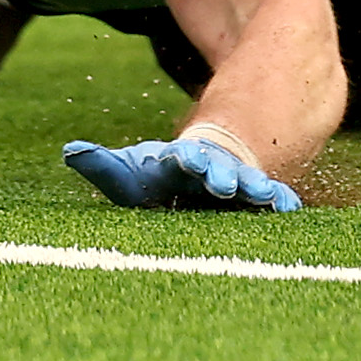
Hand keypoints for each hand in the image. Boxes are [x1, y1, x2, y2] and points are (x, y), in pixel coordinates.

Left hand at [61, 128, 298, 212]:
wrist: (203, 165)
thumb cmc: (160, 174)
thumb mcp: (129, 173)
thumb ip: (103, 166)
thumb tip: (70, 151)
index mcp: (179, 163)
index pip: (181, 158)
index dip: (183, 158)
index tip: (184, 158)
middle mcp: (210, 171)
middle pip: (217, 171)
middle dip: (220, 175)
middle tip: (223, 184)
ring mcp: (235, 184)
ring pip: (247, 184)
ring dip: (253, 189)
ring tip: (263, 196)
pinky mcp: (252, 200)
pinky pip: (270, 200)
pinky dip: (279, 203)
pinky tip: (289, 209)